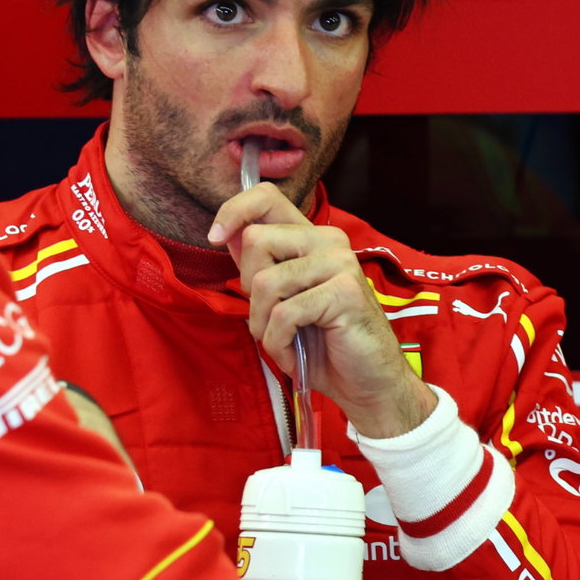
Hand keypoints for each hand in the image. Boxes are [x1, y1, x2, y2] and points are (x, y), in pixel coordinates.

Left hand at [208, 183, 434, 438]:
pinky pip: (284, 313)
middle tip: (271, 318)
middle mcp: (328, 241)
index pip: (266, 197)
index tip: (214, 238)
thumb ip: (258, 265)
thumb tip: (224, 233)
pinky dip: (278, 342)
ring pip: (265, 282)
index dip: (233, 211)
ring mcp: (340, 263)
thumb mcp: (281, 300)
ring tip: (282, 340)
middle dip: (249, 289)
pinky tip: (294, 353)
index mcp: (311, 237)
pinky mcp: (344, 292)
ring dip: (262, 324)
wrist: (365, 382)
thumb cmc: (322, 343)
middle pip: (255, 240)